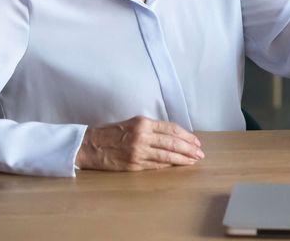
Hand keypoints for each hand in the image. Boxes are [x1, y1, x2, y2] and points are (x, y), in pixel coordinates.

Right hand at [75, 116, 203, 170]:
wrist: (90, 145)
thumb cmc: (112, 133)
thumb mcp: (133, 123)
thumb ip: (153, 129)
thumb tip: (174, 137)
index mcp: (143, 123)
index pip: (172, 129)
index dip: (186, 136)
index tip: (196, 141)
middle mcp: (142, 136)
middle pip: (172, 143)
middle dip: (189, 149)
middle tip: (199, 154)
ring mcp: (138, 152)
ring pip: (166, 156)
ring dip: (182, 159)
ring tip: (193, 161)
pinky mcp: (133, 165)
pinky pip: (155, 165)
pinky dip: (168, 165)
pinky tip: (177, 166)